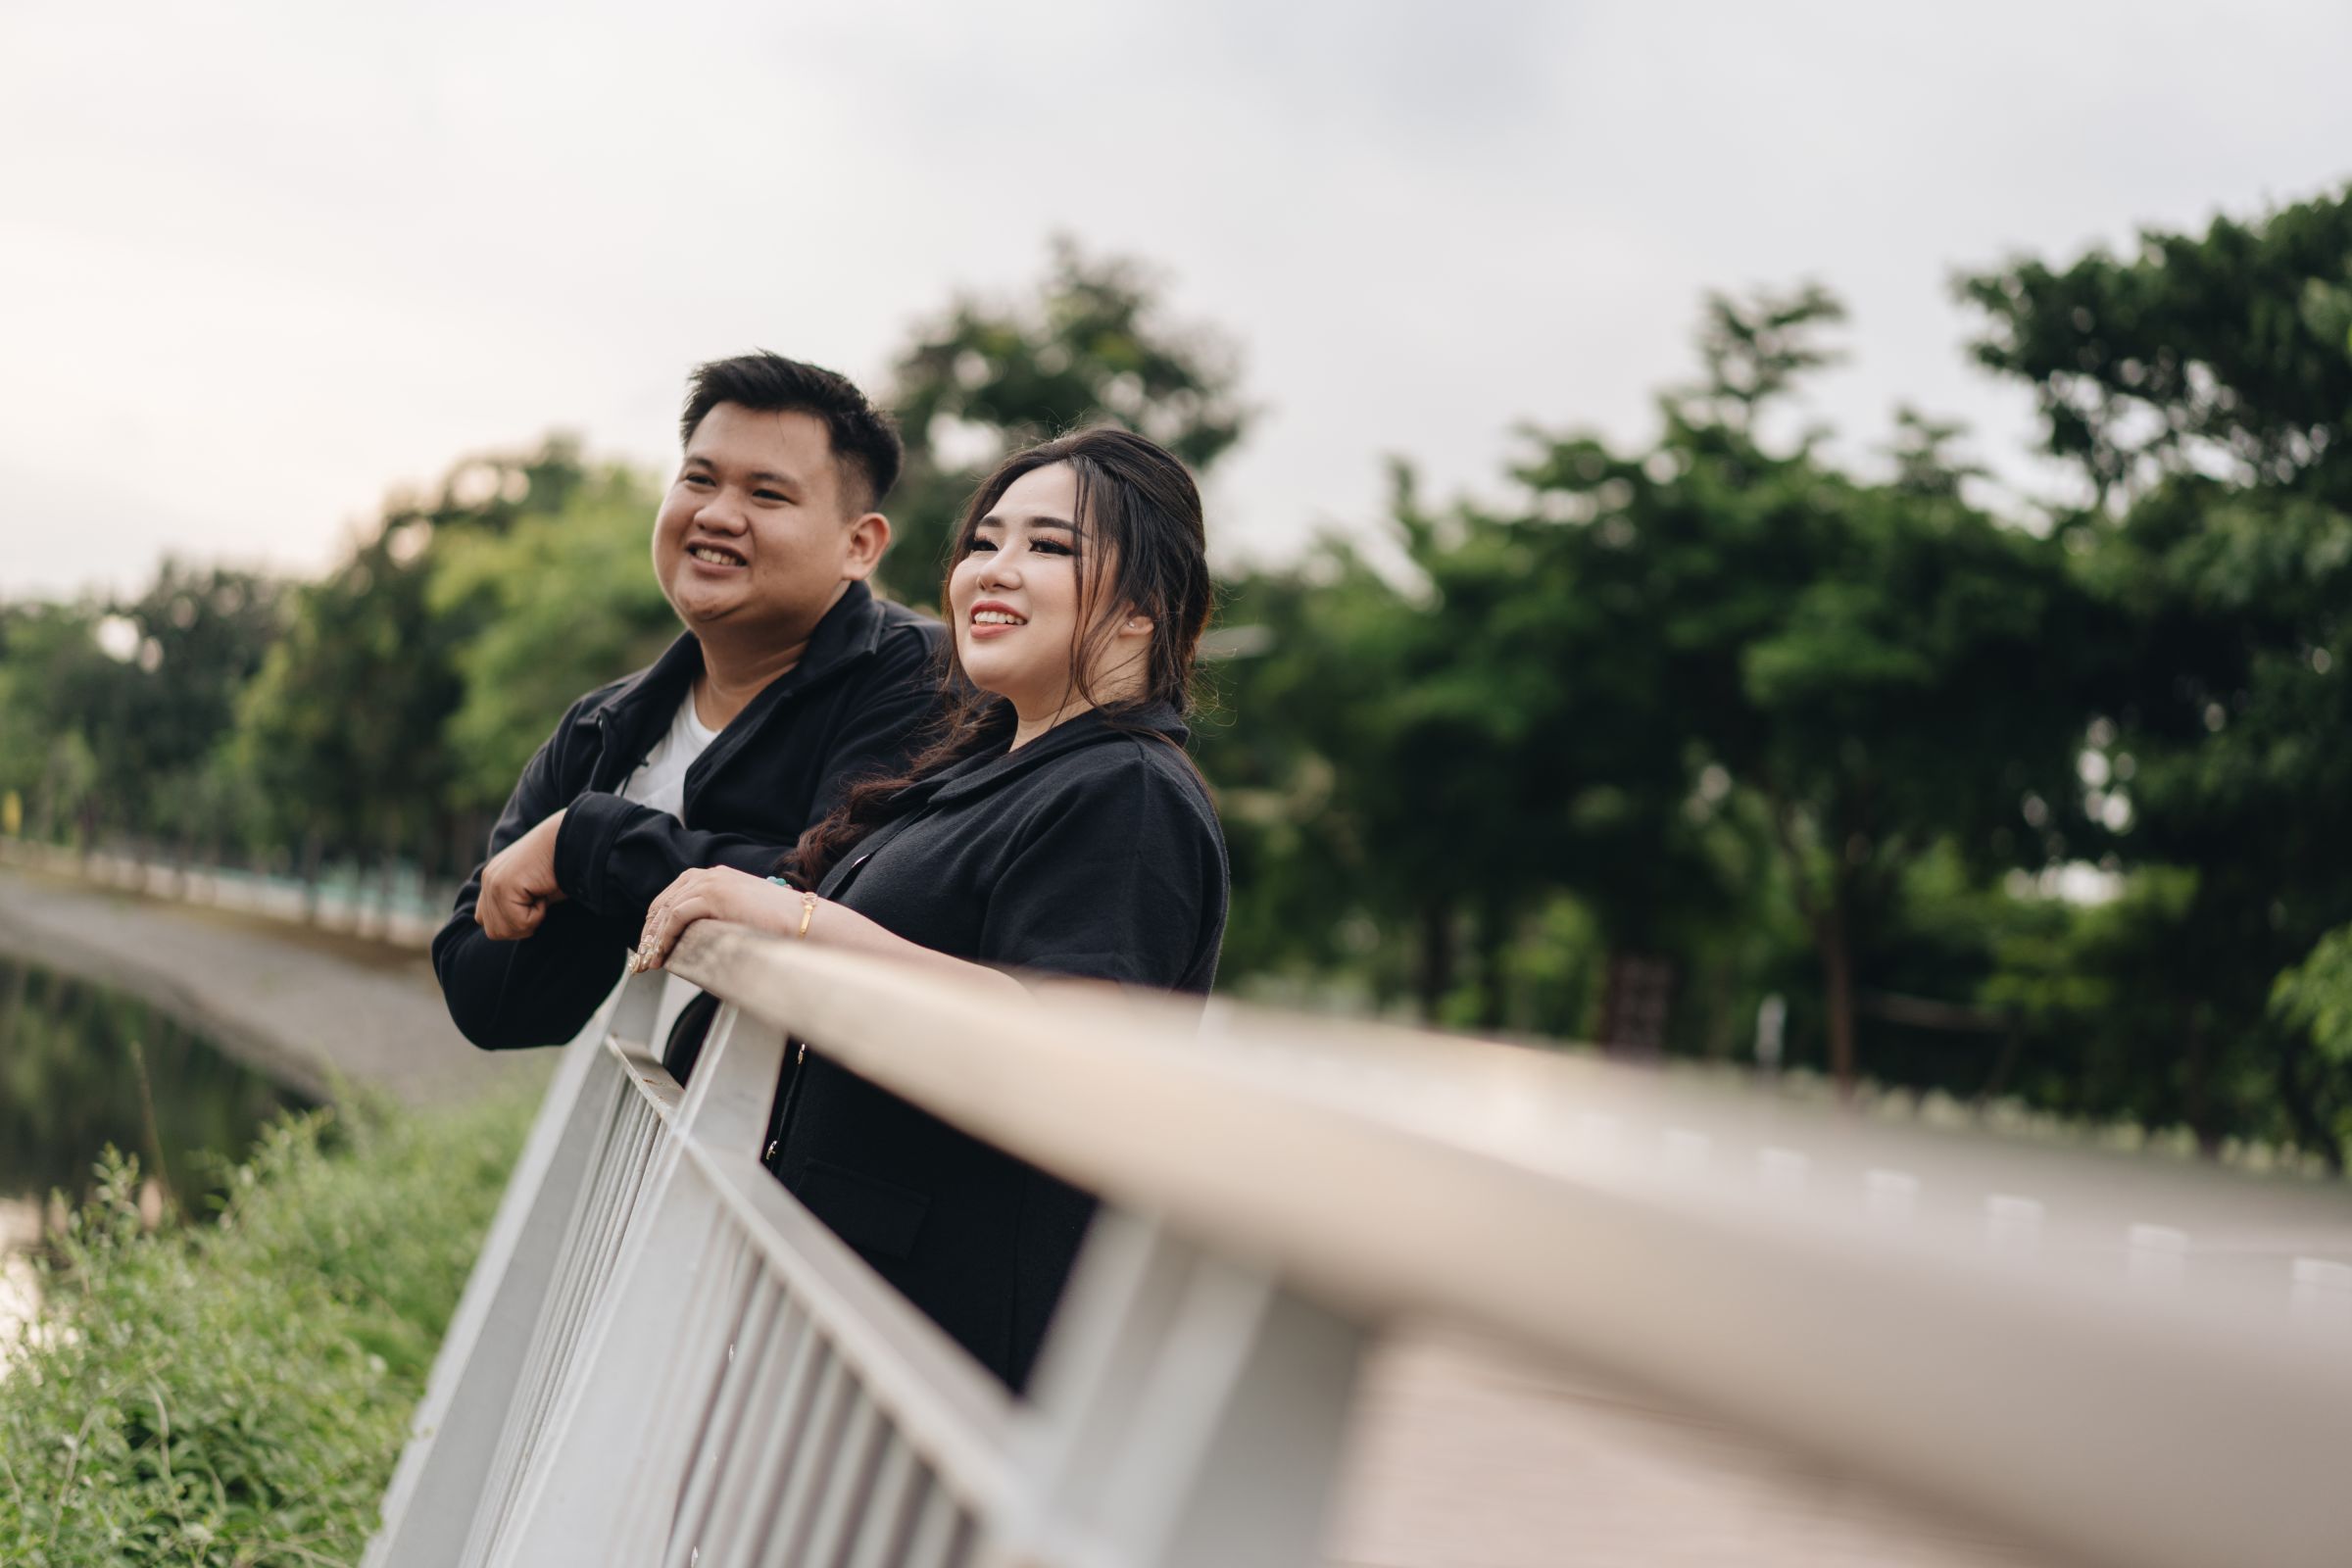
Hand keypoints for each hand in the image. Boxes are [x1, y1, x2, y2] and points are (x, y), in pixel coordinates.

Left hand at [476, 810, 566, 940]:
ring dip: (529, 921)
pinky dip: (538, 914)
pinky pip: (520, 921)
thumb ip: (517, 904)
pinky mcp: (504, 886)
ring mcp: (493, 882)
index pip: (485, 920)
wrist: (572, 838)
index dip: (511, 922)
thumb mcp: (535, 888)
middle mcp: (488, 879)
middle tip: (539, 903)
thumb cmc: (562, 864)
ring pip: (505, 930)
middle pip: (493, 931)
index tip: (533, 904)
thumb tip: (515, 928)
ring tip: (541, 896)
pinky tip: (544, 891)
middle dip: (520, 926)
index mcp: (493, 877)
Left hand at [635, 867, 814, 971]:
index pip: (673, 895)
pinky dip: (664, 937)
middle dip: (649, 932)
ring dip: (653, 938)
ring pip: (666, 909)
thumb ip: (718, 921)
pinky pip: (676, 916)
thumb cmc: (781, 927)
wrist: (804, 922)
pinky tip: (662, 955)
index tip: (649, 946)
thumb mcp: (741, 918)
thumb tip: (696, 943)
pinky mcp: (714, 894)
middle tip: (642, 959)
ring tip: (648, 962)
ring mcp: (712, 881)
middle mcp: (711, 874)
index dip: (656, 923)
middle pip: (664, 901)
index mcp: (717, 876)